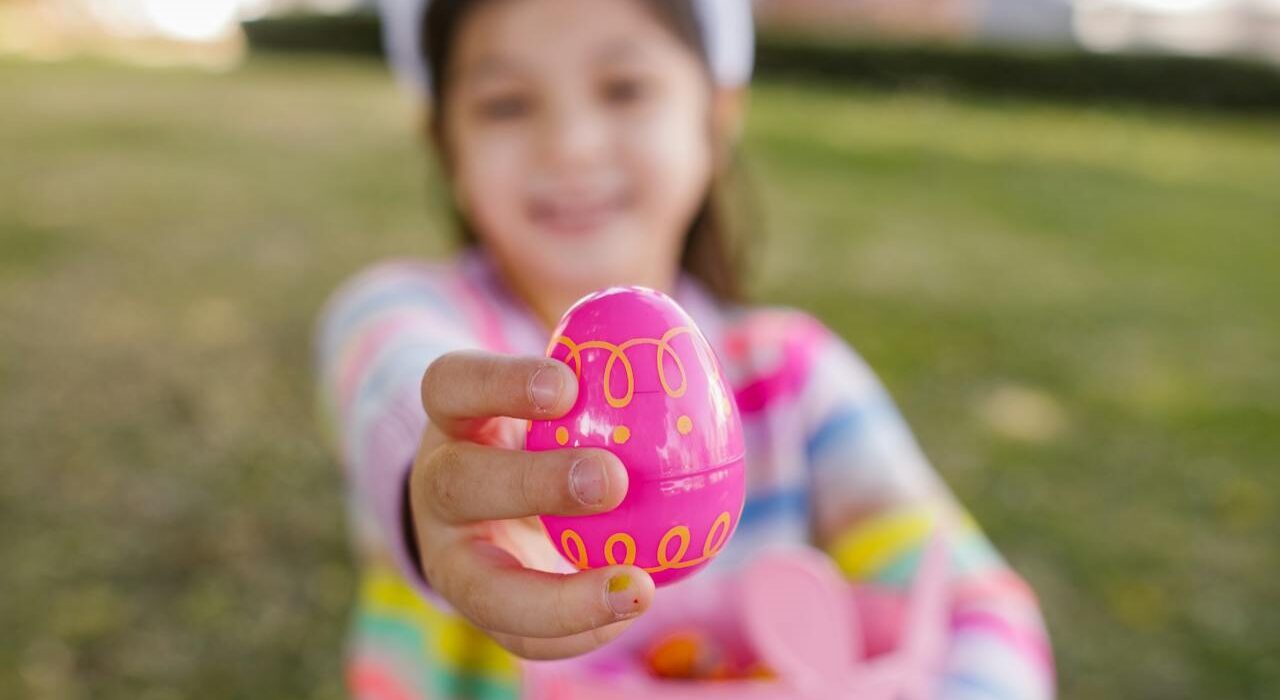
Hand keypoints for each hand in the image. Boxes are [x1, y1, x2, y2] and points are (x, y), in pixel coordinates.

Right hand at [409, 350, 655, 659]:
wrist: (490, 501)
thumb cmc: (542, 428)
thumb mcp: (555, 392)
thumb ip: (602, 372)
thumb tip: (690, 344)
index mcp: (453, 416)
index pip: (454, 384)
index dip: (502, 383)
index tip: (568, 385)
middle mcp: (439, 484)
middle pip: (460, 483)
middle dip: (533, 484)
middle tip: (612, 479)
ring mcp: (451, 554)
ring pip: (479, 585)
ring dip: (559, 595)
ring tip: (638, 587)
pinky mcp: (480, 609)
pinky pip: (518, 636)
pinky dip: (578, 631)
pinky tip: (633, 608)